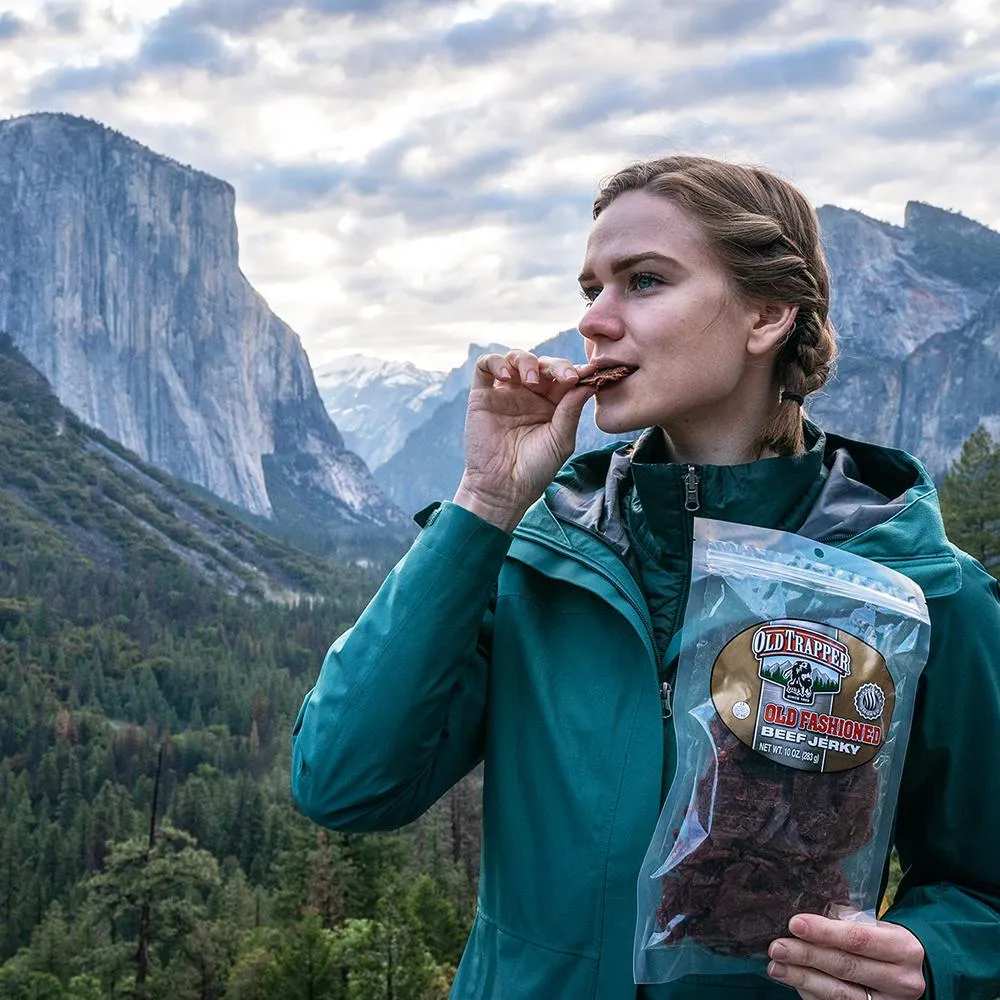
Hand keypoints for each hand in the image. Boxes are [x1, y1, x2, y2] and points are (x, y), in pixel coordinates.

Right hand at [457, 349, 600, 518]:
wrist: (503, 488)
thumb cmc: (535, 469)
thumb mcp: (561, 440)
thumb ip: (571, 410)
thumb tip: (589, 382)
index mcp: (553, 403)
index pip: (565, 376)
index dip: (576, 370)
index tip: (589, 372)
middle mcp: (530, 394)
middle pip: (543, 363)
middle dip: (556, 365)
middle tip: (565, 377)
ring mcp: (506, 393)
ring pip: (516, 358)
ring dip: (527, 361)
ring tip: (531, 380)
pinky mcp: (482, 395)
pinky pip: (485, 365)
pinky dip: (496, 362)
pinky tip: (506, 377)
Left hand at [767, 913, 925, 998]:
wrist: (911, 972)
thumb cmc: (884, 941)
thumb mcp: (877, 926)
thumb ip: (847, 922)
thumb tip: (804, 920)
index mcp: (903, 949)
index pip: (858, 939)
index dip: (824, 932)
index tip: (794, 924)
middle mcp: (901, 981)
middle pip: (846, 967)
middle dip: (806, 955)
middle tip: (777, 947)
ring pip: (840, 993)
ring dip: (802, 978)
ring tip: (776, 967)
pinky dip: (811, 993)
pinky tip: (793, 981)